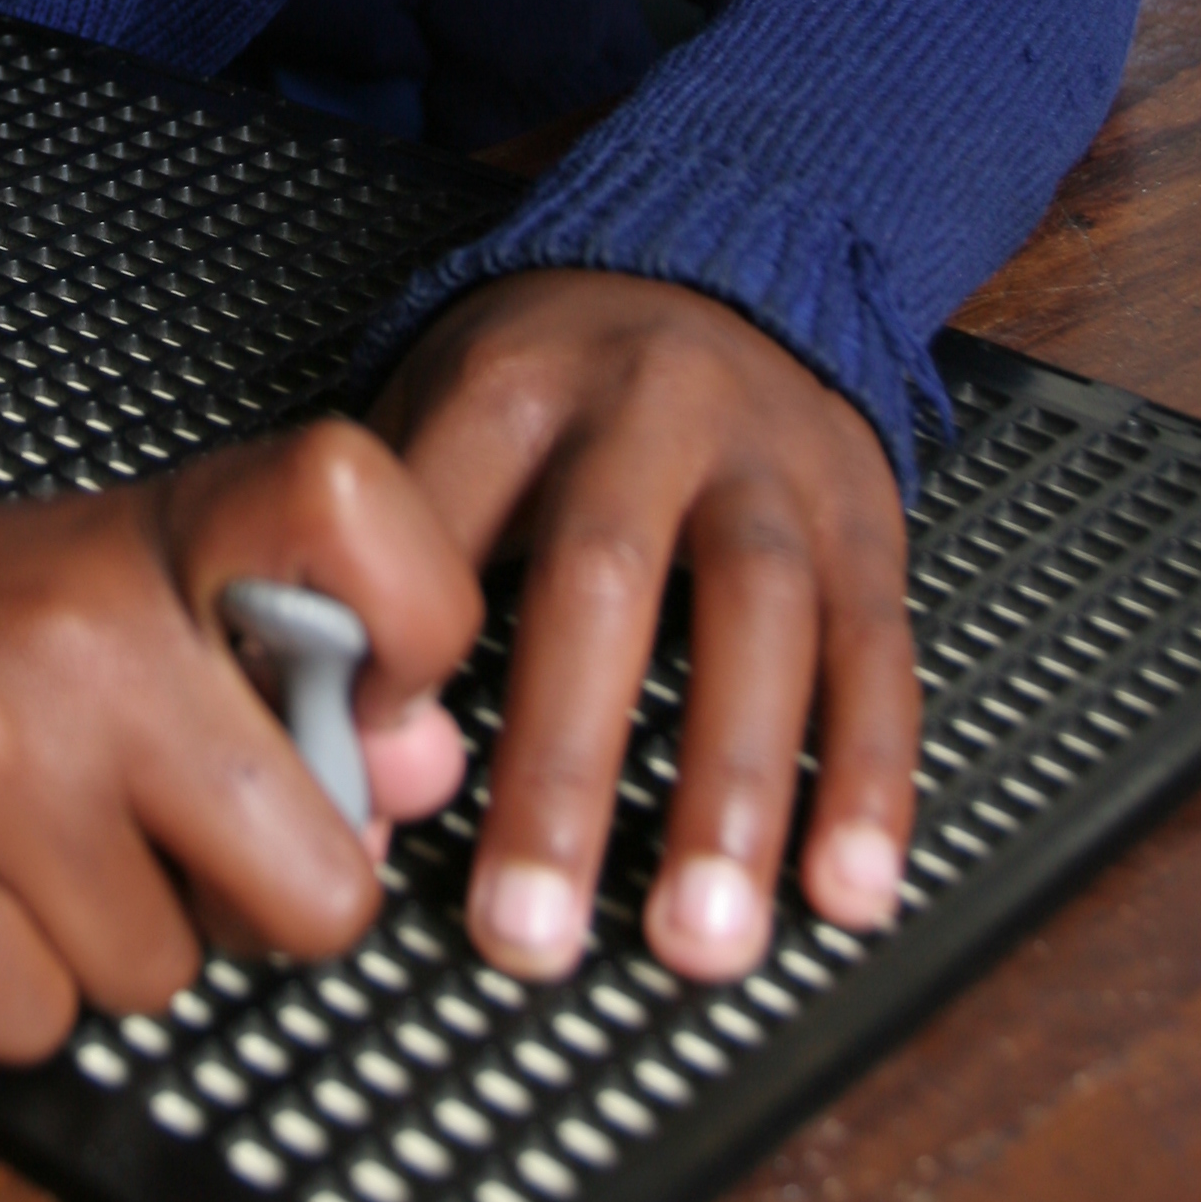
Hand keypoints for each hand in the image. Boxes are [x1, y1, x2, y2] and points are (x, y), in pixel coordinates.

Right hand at [0, 420, 470, 1061]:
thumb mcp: (139, 606)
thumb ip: (297, 675)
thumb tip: (422, 775)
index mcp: (160, 532)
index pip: (353, 503)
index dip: (415, 623)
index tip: (371, 698)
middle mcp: (79, 624)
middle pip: (316, 882)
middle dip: (247, 904)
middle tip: (144, 825)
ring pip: (163, 975)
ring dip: (100, 943)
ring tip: (14, 840)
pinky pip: (34, 1024)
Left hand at [375, 269, 917, 986]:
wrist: (724, 262)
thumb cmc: (553, 377)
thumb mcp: (442, 400)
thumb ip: (385, 544)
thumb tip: (325, 737)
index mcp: (516, 381)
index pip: (441, 518)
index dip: (403, 653)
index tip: (372, 779)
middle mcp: (648, 409)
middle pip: (603, 580)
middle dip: (563, 767)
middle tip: (526, 925)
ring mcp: (769, 463)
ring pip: (762, 620)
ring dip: (731, 792)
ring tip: (700, 939)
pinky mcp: (863, 518)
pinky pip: (876, 653)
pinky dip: (868, 778)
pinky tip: (847, 889)